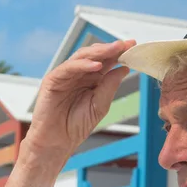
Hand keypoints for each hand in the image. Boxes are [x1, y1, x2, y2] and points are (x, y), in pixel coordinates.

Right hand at [26, 39, 136, 153]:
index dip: (119, 53)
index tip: (134, 46)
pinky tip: (96, 65)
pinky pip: (69, 68)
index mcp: (91, 80)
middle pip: (95, 55)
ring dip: (99, 52)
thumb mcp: (100, 106)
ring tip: (114, 49)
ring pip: (82, 57)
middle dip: (111, 49)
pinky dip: (82, 65)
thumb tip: (124, 68)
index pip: (106, 62)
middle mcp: (78, 74)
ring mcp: (65, 75)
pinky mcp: (53, 80)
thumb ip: (110, 86)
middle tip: (125, 44)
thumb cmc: (75, 126)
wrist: (57, 142)